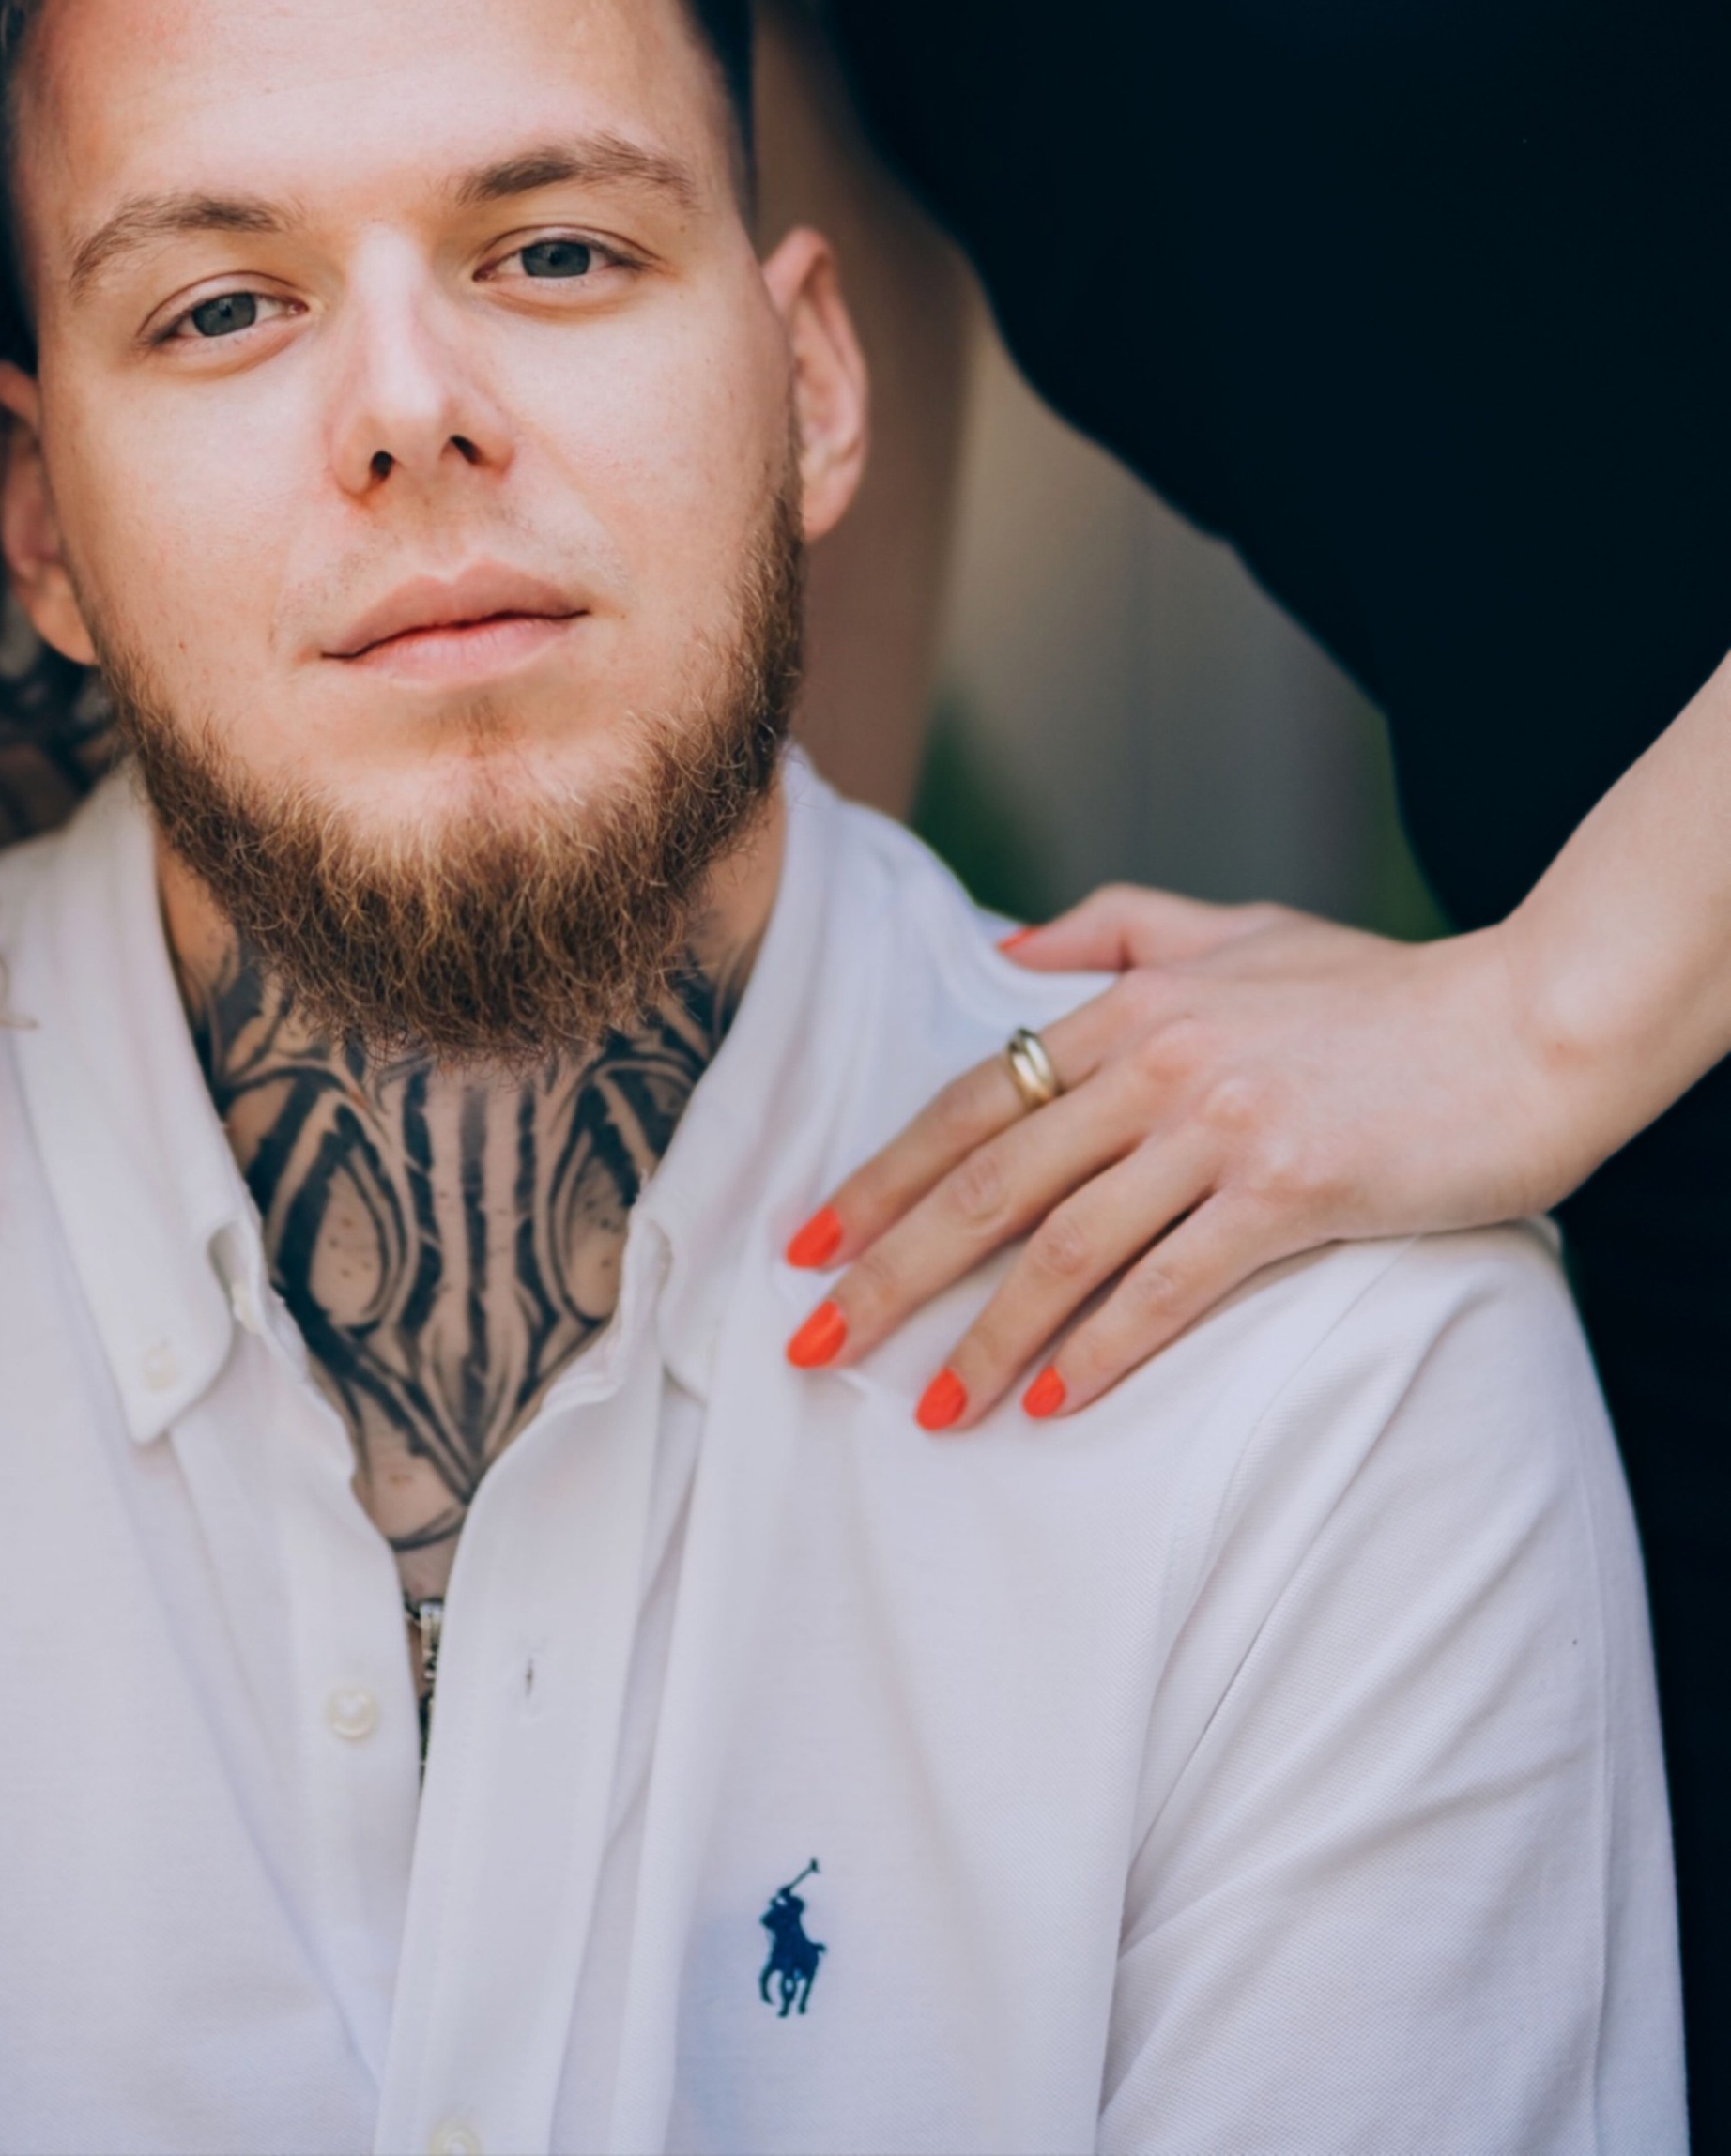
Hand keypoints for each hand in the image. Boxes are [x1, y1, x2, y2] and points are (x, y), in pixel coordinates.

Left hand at [782, 884, 1589, 1426]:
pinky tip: (1051, 1404)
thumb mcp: (1241, 927)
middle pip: (990, 1183)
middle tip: (817, 1344)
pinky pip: (1170, 1286)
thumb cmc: (1384, 990)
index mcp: (1131, 1004)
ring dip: (985, 1339)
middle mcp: (1158, 1064)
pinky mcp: (1290, 1191)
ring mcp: (1221, 1128)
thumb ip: (1118, 925)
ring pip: (1065, 1248)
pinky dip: (1103, 1351)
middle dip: (890, 1270)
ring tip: (926, 1410)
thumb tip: (1006, 951)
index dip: (881, 1178)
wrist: (1524, 1023)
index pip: (970, 1104)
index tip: (810, 1243)